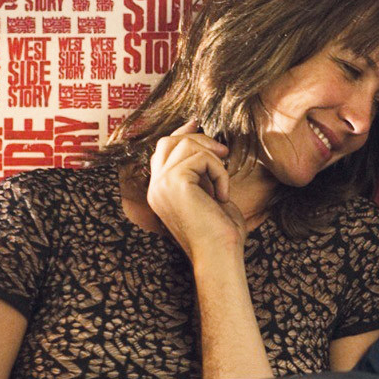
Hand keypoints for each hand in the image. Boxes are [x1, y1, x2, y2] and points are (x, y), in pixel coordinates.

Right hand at [146, 121, 243, 259]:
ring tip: (223, 183)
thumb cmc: (221, 232)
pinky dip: (219, 172)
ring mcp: (161, 184)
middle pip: (169, 141)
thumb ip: (203, 174)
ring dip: (213, 159)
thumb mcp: (209, 196)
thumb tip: (211, 146)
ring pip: (186, 145)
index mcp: (160, 191)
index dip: (180, 133)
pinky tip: (223, 196)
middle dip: (198, 139)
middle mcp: (154, 187)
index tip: (197, 122)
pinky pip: (201, 158)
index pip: (162, 151)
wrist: (219, 255)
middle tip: (223, 153)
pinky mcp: (175, 183)